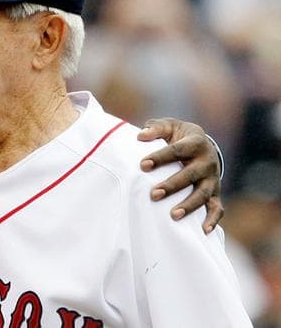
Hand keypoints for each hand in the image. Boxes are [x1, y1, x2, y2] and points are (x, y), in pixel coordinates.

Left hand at [137, 118, 222, 233]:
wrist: (202, 144)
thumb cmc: (178, 136)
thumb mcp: (169, 126)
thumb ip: (155, 128)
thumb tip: (140, 136)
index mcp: (196, 142)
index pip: (177, 150)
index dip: (160, 158)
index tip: (142, 165)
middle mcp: (207, 161)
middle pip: (190, 175)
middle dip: (172, 186)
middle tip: (153, 194)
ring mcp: (213, 179)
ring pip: (203, 194)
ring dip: (189, 205)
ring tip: (173, 215)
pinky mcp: (215, 193)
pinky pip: (217, 208)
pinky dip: (212, 220)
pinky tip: (202, 231)